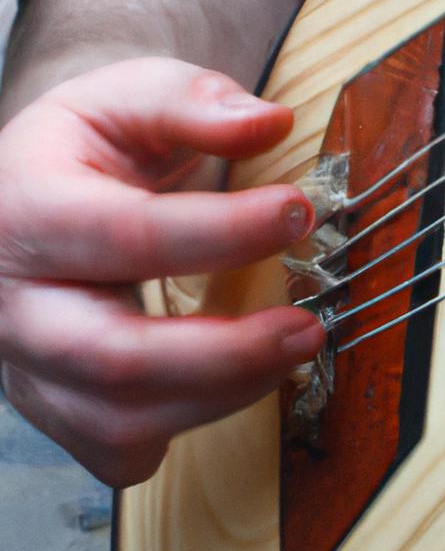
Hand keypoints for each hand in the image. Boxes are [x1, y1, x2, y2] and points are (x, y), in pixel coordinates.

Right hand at [0, 59, 323, 487]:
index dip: (225, 231)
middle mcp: (16, 302)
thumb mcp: (125, 98)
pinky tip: (227, 389)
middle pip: (116, 359)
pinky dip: (180, 432)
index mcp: (29, 210)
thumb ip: (192, 102)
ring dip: (224, 396)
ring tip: (293, 351)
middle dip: (229, 353)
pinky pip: (115, 452)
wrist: (23, 199)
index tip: (300, 213)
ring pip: (120, 420)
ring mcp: (29, 365)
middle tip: (309, 328)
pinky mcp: (53, 406)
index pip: (129, 235)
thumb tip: (270, 123)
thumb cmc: (83, 149)